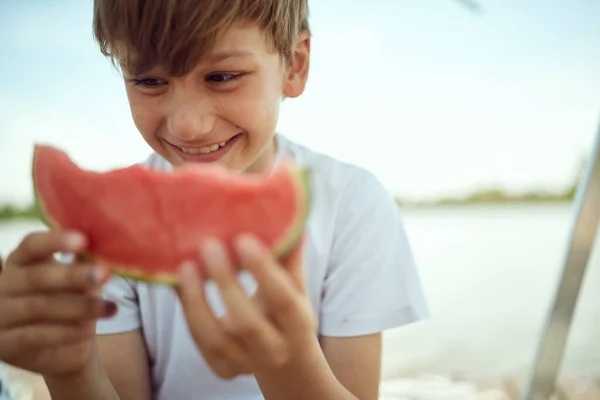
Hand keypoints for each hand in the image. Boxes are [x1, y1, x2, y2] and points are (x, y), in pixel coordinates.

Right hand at [0, 230, 115, 377]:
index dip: (55, 241)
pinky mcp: (6, 344)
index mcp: (22, 261)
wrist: (60, 347)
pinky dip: (64, 332)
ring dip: (79, 307)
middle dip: (72, 275)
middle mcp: (6, 285)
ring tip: (110, 308)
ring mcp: (1, 315)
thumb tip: (108, 248)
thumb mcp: (76, 280)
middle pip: (37, 276)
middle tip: (104, 274)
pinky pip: (34, 336)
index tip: (83, 241)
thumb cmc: (68, 300)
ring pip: (39, 307)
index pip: (32, 245)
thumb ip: (85, 265)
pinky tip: (88, 330)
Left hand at [176, 233, 315, 378]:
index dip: (263, 270)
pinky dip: (188, 313)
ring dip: (198, 301)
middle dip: (225, 282)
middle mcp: (275, 350)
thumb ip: (289, 257)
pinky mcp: (223, 369)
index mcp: (299, 326)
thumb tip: (289, 214)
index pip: (282, 299)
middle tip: (208, 245)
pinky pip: (201, 343)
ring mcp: (247, 364)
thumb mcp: (296, 289)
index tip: (243, 239)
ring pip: (216, 338)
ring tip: (186, 266)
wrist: (287, 360)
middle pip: (246, 323)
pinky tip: (179, 285)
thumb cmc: (288, 313)